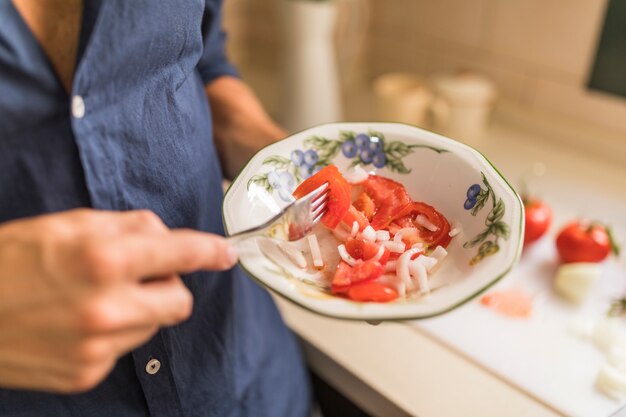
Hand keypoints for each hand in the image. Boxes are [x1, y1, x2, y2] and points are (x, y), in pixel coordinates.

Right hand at [0, 209, 236, 392]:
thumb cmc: (11, 259)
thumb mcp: (69, 224)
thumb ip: (127, 227)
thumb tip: (165, 237)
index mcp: (103, 259)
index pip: (180, 255)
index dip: (210, 252)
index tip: (227, 254)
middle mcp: (106, 307)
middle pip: (180, 302)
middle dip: (168, 287)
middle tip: (137, 276)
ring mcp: (97, 347)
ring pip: (153, 326)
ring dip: (139, 310)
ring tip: (94, 299)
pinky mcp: (86, 373)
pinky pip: (124, 348)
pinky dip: (114, 333)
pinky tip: (78, 323)